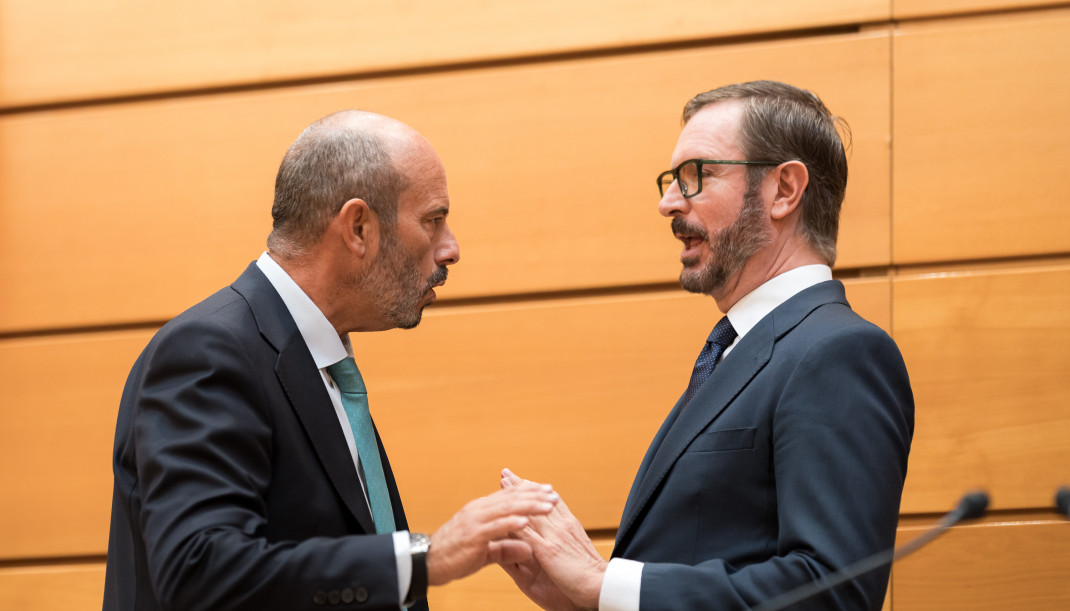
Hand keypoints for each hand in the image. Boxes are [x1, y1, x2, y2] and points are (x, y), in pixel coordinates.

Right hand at [427, 482, 558, 585]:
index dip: (529, 492)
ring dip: (530, 505)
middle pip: (511, 497)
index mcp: (481, 510)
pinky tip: (526, 520)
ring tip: (548, 504)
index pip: (509, 496)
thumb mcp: (485, 551)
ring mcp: (475, 521)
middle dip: (534, 494)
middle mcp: (479, 510)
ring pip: (507, 508)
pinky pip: (495, 526)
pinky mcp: (473, 535)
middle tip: (553, 493)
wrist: (428, 562)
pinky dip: (512, 522)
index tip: (547, 490)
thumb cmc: (454, 555)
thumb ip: (505, 547)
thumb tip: (528, 548)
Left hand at [500, 469, 606, 610]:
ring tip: (503, 481)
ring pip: (530, 510)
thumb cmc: (594, 574)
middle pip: (538, 500)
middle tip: (507, 473)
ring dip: (514, 495)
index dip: (536, 489)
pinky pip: (526, 533)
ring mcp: (554, 536)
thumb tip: (565, 533)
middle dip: (522, 485)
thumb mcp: (581, 548)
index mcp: (571, 525)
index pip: (551, 501)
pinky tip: (503, 513)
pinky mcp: (547, 550)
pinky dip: (513, 521)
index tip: (524, 479)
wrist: (602, 585)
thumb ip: (571, 538)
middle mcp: (562, 525)